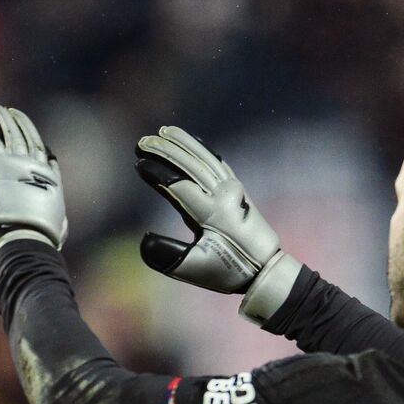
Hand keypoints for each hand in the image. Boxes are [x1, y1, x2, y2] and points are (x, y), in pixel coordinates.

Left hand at [0, 101, 66, 251]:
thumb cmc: (41, 236)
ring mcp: (14, 162)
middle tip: (4, 109)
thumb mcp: (57, 220)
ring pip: (6, 132)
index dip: (30, 133)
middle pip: (23, 134)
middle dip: (13, 120)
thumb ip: (52, 207)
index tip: (24, 123)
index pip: (38, 147)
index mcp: (48, 175)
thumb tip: (55, 208)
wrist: (26, 236)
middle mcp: (33, 163)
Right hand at [135, 126, 299, 323]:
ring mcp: (233, 190)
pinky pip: (218, 163)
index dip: (157, 172)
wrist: (265, 269)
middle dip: (165, 151)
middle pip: (191, 165)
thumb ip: (168, 256)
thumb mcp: (195, 268)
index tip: (138, 164)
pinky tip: (193, 142)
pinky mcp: (238, 190)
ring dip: (184, 144)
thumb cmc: (227, 271)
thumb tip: (144, 239)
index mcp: (211, 214)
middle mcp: (223, 196)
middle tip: (142, 141)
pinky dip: (203, 150)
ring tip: (164, 131)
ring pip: (205, 159)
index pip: (179, 185)